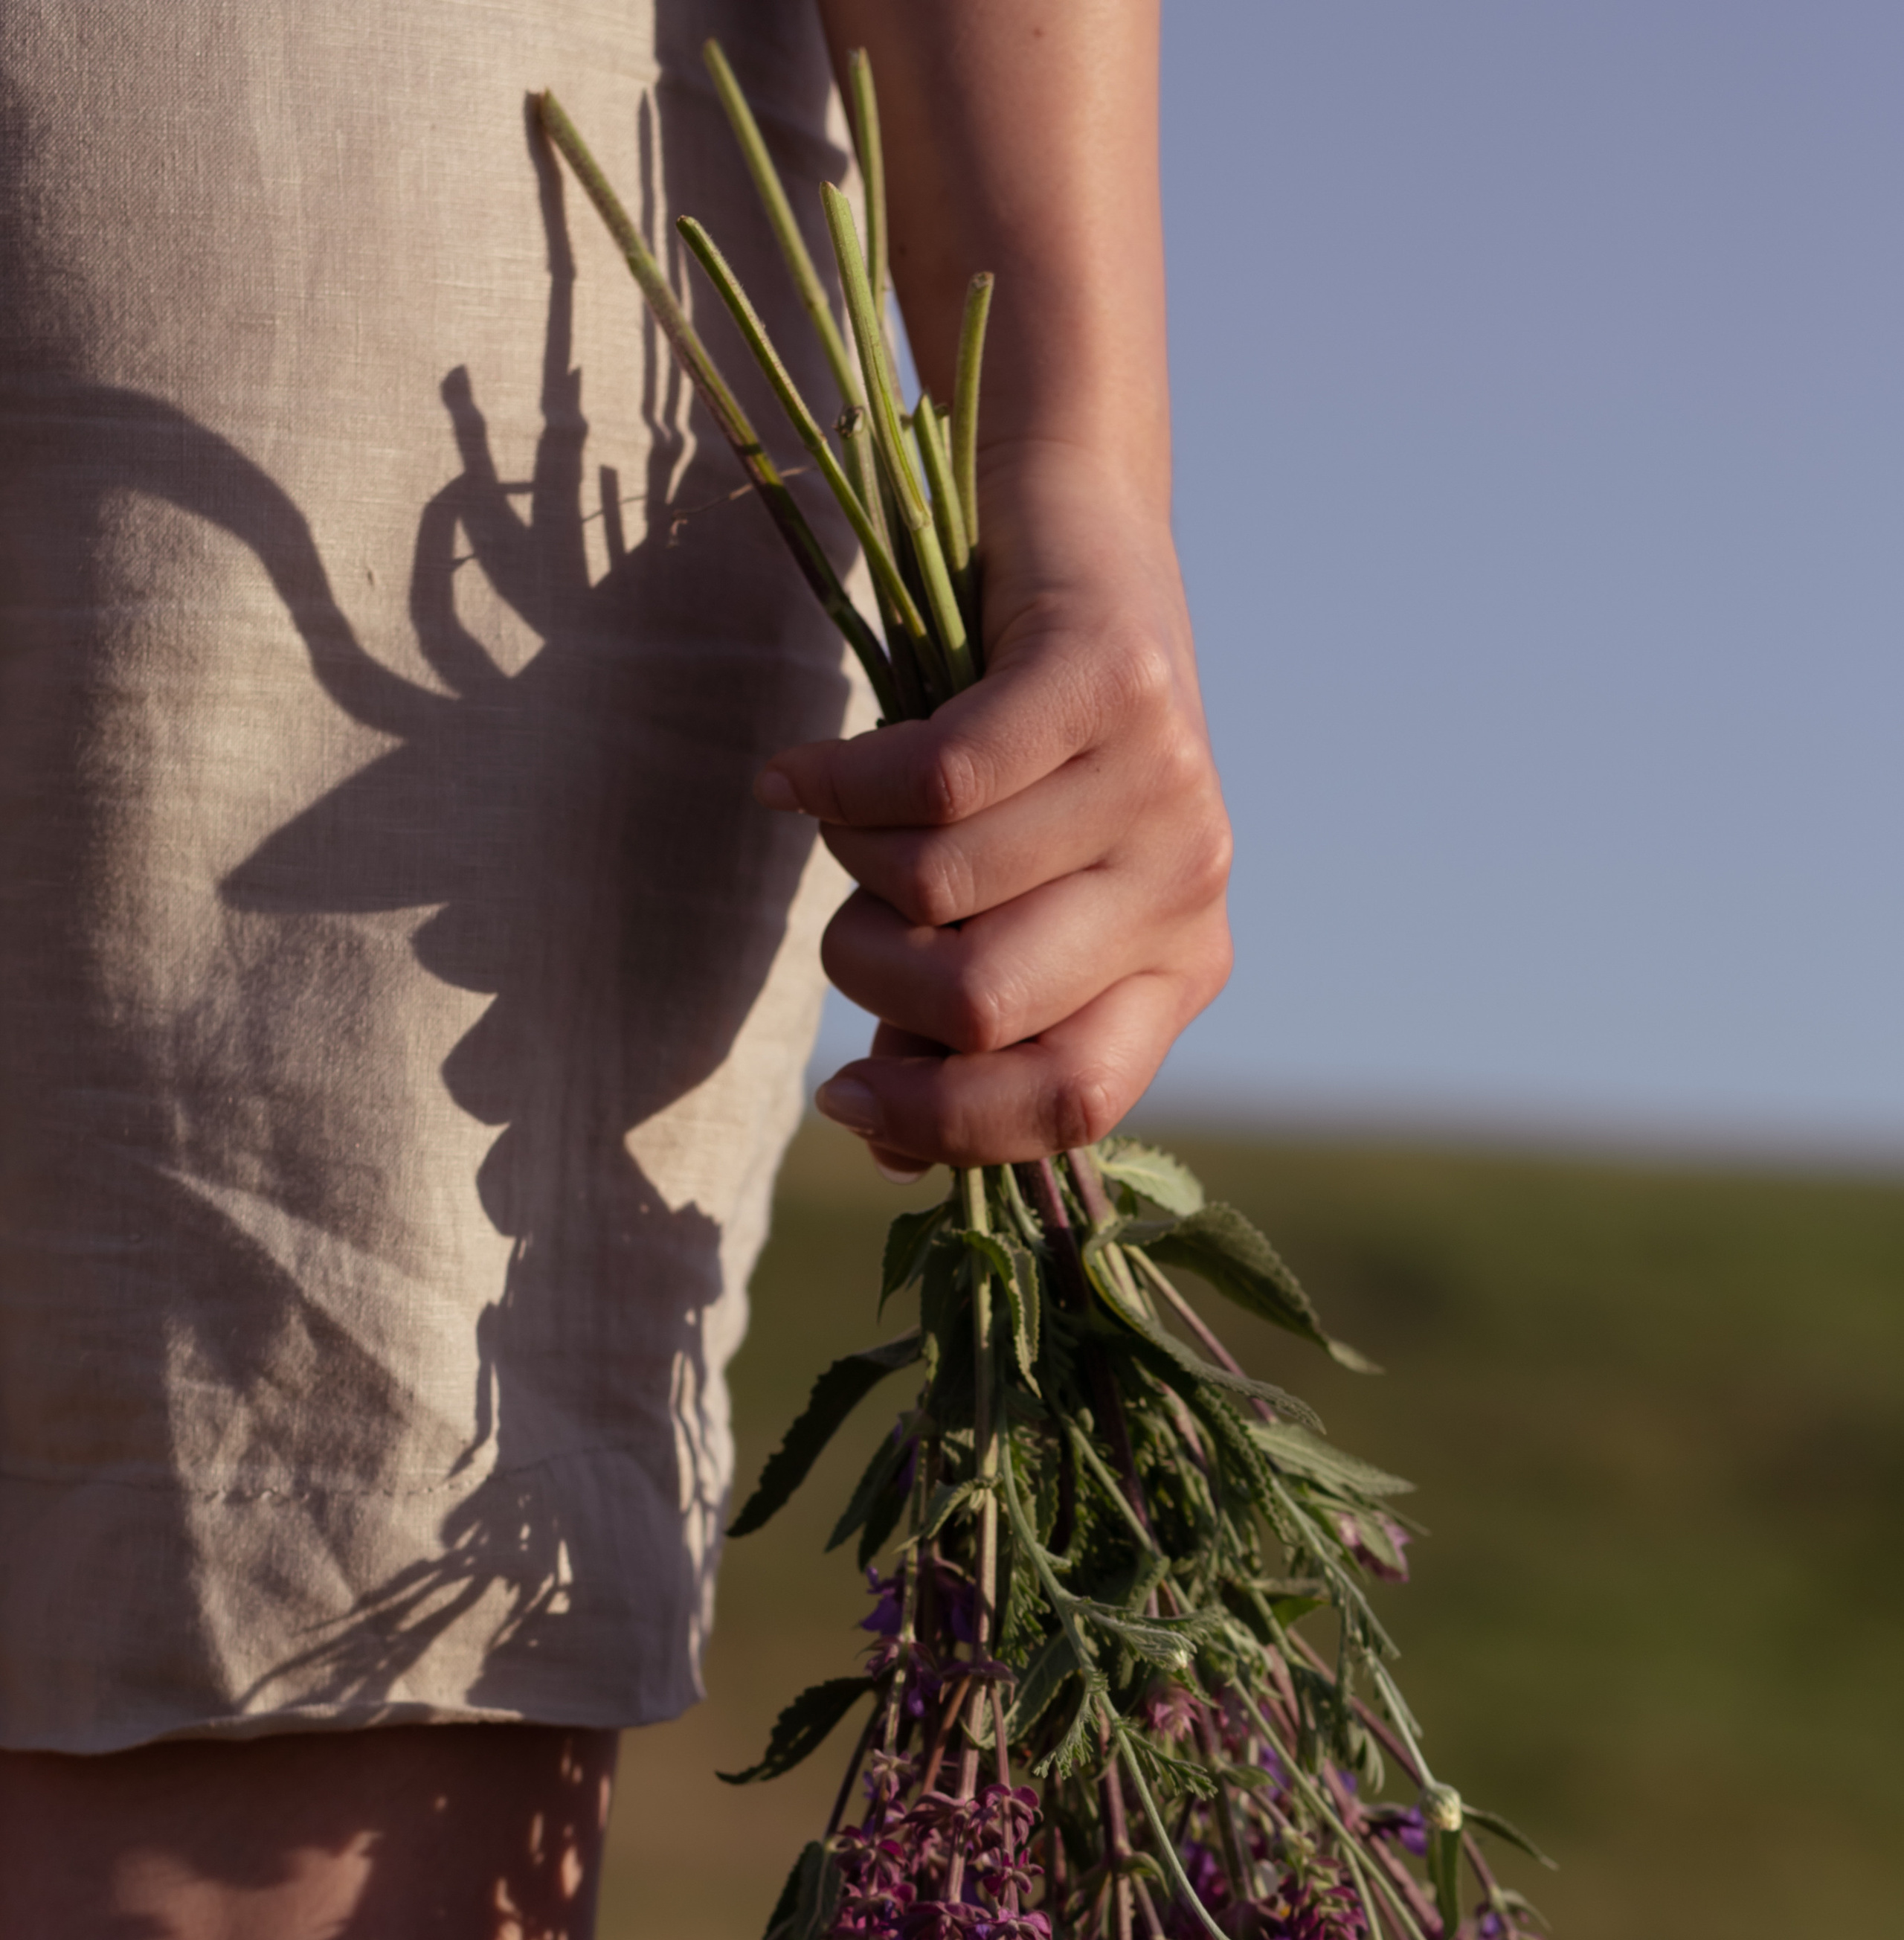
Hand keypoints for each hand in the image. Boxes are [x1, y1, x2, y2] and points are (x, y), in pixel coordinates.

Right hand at [754, 442, 1232, 1177]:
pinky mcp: (1112, 681)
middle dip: (871, 976)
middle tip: (847, 916)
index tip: (843, 1099)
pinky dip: (836, 782)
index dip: (944, 1124)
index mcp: (1180, 971)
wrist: (1075, 534)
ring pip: (938, 889)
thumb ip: (957, 1026)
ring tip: (843, 816)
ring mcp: (1165, 783)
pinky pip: (933, 780)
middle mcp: (1190, 889)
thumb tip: (885, 1146)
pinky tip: (800, 775)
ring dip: (847, 863)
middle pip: (981, 1006)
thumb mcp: (1006, 901)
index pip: (1073, 1105)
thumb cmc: (1022, 755)